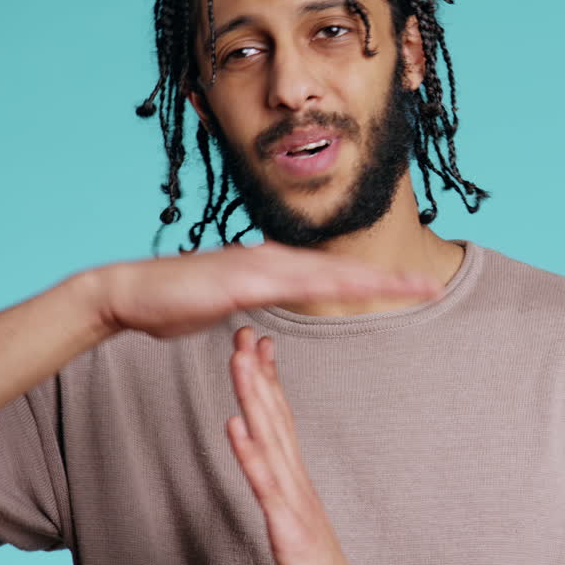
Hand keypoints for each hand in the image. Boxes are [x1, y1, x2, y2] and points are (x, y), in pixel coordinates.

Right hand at [92, 241, 440, 340]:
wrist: (130, 293)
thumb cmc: (176, 301)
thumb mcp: (231, 303)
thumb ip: (257, 300)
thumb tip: (272, 301)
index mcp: (277, 267)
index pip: (339, 274)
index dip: (379, 281)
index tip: (414, 287)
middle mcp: (275, 260)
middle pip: (346, 269)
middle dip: (392, 279)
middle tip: (434, 287)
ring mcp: (259, 267)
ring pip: (329, 272)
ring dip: (372, 279)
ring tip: (410, 286)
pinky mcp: (241, 280)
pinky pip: (291, 284)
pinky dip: (326, 283)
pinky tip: (351, 285)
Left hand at [228, 326, 355, 564]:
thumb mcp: (297, 528)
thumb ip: (286, 500)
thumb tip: (273, 474)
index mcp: (297, 482)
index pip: (281, 422)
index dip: (269, 382)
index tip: (259, 346)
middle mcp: (297, 484)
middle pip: (276, 419)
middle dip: (259, 374)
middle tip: (246, 333)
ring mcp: (294, 503)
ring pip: (269, 440)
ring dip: (253, 397)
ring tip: (238, 361)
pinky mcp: (287, 527)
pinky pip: (264, 486)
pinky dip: (249, 453)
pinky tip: (234, 425)